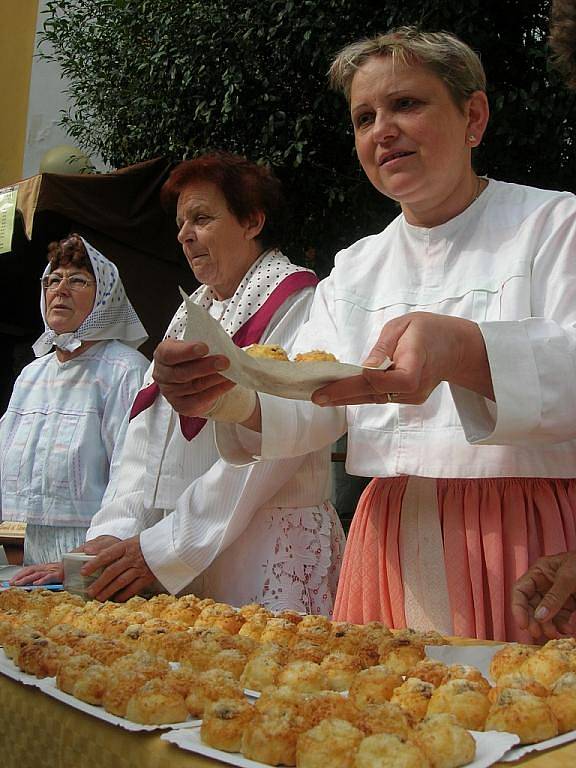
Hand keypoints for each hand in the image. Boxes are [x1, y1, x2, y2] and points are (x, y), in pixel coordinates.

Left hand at [9, 562, 63, 585]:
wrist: (79, 567)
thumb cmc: (68, 571)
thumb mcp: (55, 573)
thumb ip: (46, 577)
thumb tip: (35, 584)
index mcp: (46, 567)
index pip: (30, 569)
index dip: (21, 573)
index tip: (13, 579)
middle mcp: (47, 567)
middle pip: (31, 570)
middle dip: (20, 576)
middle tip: (12, 583)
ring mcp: (53, 570)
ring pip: (37, 574)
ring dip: (27, 579)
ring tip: (19, 584)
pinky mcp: (59, 574)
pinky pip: (49, 577)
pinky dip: (42, 580)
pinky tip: (36, 584)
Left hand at [82, 535, 156, 601]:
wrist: (167, 545)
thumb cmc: (144, 543)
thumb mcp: (129, 541)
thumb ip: (112, 548)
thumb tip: (87, 550)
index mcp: (126, 545)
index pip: (107, 555)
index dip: (94, 563)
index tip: (83, 572)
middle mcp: (133, 557)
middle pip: (112, 571)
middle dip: (99, 583)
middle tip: (89, 592)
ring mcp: (141, 567)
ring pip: (121, 581)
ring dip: (108, 591)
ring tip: (99, 598)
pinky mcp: (148, 576)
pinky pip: (134, 588)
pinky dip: (124, 595)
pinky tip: (116, 599)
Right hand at [152, 339, 235, 416]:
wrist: (192, 378)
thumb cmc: (191, 358)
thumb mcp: (192, 347)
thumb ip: (200, 346)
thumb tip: (220, 346)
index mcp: (162, 355)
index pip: (169, 354)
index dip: (187, 351)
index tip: (204, 347)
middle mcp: (163, 375)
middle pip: (183, 373)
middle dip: (206, 367)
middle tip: (224, 361)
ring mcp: (170, 393)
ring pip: (194, 387)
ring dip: (215, 379)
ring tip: (231, 372)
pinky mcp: (181, 406)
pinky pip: (200, 400)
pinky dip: (217, 391)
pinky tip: (229, 383)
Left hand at [311, 312, 493, 406]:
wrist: (454, 348)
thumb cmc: (428, 331)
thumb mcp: (405, 326)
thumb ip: (384, 346)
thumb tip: (365, 368)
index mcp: (417, 365)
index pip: (394, 380)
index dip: (371, 378)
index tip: (349, 372)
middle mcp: (415, 387)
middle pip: (376, 393)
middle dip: (344, 394)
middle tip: (317, 397)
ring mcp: (411, 397)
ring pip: (375, 398)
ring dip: (347, 396)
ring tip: (321, 396)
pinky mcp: (407, 399)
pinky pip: (380, 396)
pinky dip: (360, 394)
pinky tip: (339, 393)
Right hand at [512, 552, 575, 639]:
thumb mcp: (568, 577)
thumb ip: (554, 596)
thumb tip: (539, 616)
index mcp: (539, 572)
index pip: (520, 591)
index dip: (518, 608)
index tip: (523, 624)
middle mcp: (544, 584)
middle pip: (531, 606)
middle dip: (534, 621)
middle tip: (538, 634)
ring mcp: (556, 595)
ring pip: (545, 615)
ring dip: (548, 627)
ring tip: (556, 634)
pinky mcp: (568, 605)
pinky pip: (559, 618)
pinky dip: (561, 626)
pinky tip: (567, 630)